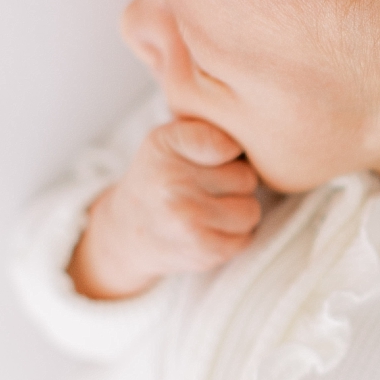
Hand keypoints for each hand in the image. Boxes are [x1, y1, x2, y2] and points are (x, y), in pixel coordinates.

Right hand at [68, 118, 261, 299]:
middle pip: (246, 177)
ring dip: (239, 210)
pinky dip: (234, 235)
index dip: (231, 151)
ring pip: (251, 210)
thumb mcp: (168, 138)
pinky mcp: (201, 252)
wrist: (127, 228)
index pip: (229, 143)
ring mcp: (187, 220)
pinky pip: (245, 238)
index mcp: (165, 145)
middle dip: (236, 182)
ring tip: (211, 207)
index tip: (215, 157)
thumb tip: (252, 135)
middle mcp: (172, 183)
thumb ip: (206, 128)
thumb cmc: (160, 177)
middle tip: (210, 186)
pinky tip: (211, 228)